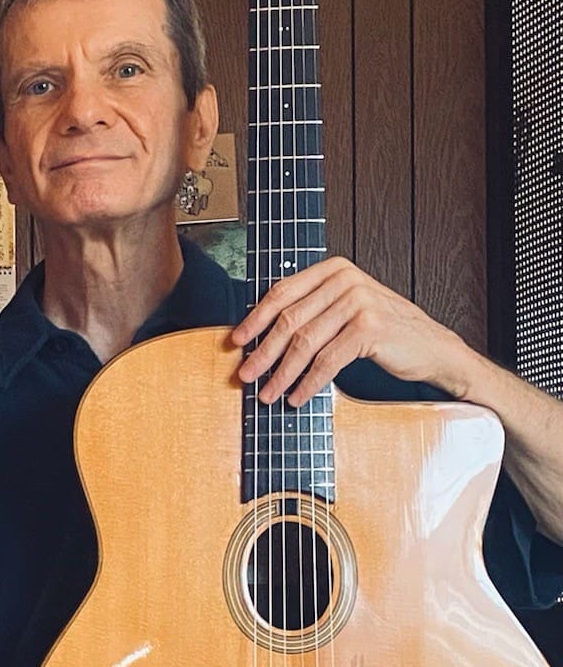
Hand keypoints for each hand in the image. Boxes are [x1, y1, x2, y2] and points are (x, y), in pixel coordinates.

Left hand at [231, 256, 471, 406]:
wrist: (431, 347)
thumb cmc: (382, 331)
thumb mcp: (343, 309)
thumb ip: (310, 309)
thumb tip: (257, 334)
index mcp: (334, 269)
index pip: (282, 293)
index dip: (254, 319)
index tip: (235, 342)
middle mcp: (345, 280)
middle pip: (290, 320)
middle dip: (263, 352)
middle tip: (245, 375)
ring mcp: (359, 302)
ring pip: (305, 343)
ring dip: (282, 373)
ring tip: (268, 393)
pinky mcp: (369, 328)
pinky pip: (328, 361)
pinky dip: (309, 383)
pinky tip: (297, 397)